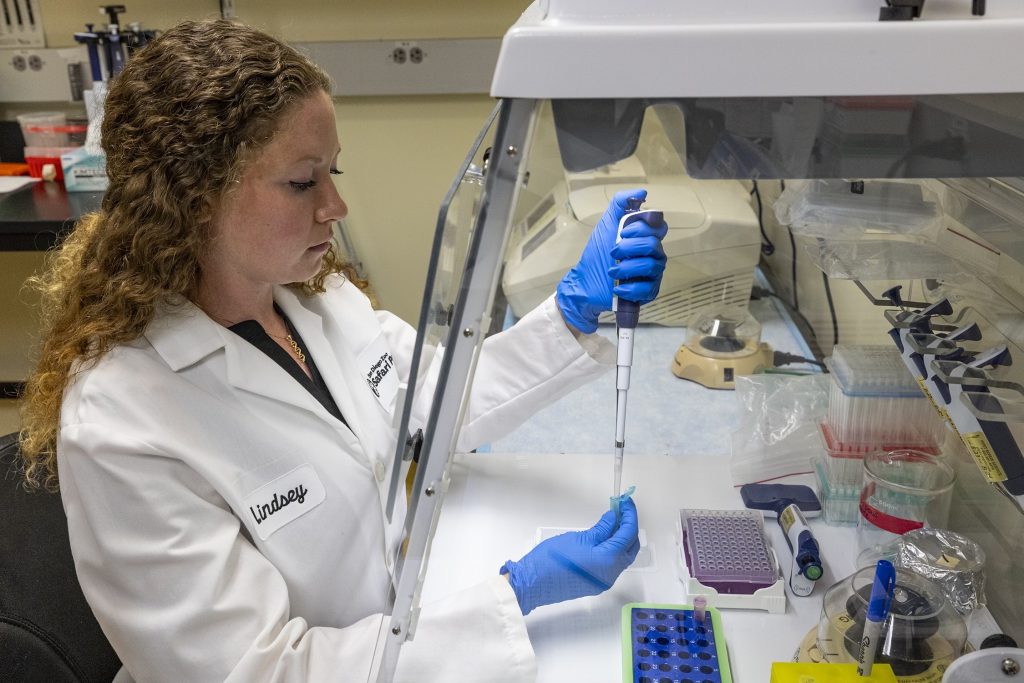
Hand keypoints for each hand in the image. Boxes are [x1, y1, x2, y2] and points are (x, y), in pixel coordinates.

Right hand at [499, 498, 639, 614]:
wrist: (533, 583)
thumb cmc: (552, 559)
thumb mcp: (579, 538)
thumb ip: (600, 529)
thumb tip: (613, 518)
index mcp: (609, 560)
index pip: (628, 534)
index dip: (630, 515)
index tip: (625, 502)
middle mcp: (612, 573)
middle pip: (630, 547)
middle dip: (629, 527)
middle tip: (621, 510)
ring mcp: (604, 581)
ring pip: (622, 557)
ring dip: (621, 539)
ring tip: (612, 522)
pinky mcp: (596, 584)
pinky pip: (612, 565)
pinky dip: (613, 550)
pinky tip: (604, 539)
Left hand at [556, 189, 667, 333]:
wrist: (585, 282)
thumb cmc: (597, 254)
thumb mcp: (606, 225)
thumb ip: (620, 204)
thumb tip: (641, 193)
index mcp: (646, 237)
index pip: (659, 226)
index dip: (641, 228)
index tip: (622, 232)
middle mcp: (652, 254)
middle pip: (653, 245)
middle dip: (628, 248)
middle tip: (613, 252)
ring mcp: (652, 273)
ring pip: (651, 265)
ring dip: (626, 268)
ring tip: (612, 271)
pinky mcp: (647, 292)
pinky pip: (648, 288)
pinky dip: (631, 287)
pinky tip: (618, 287)